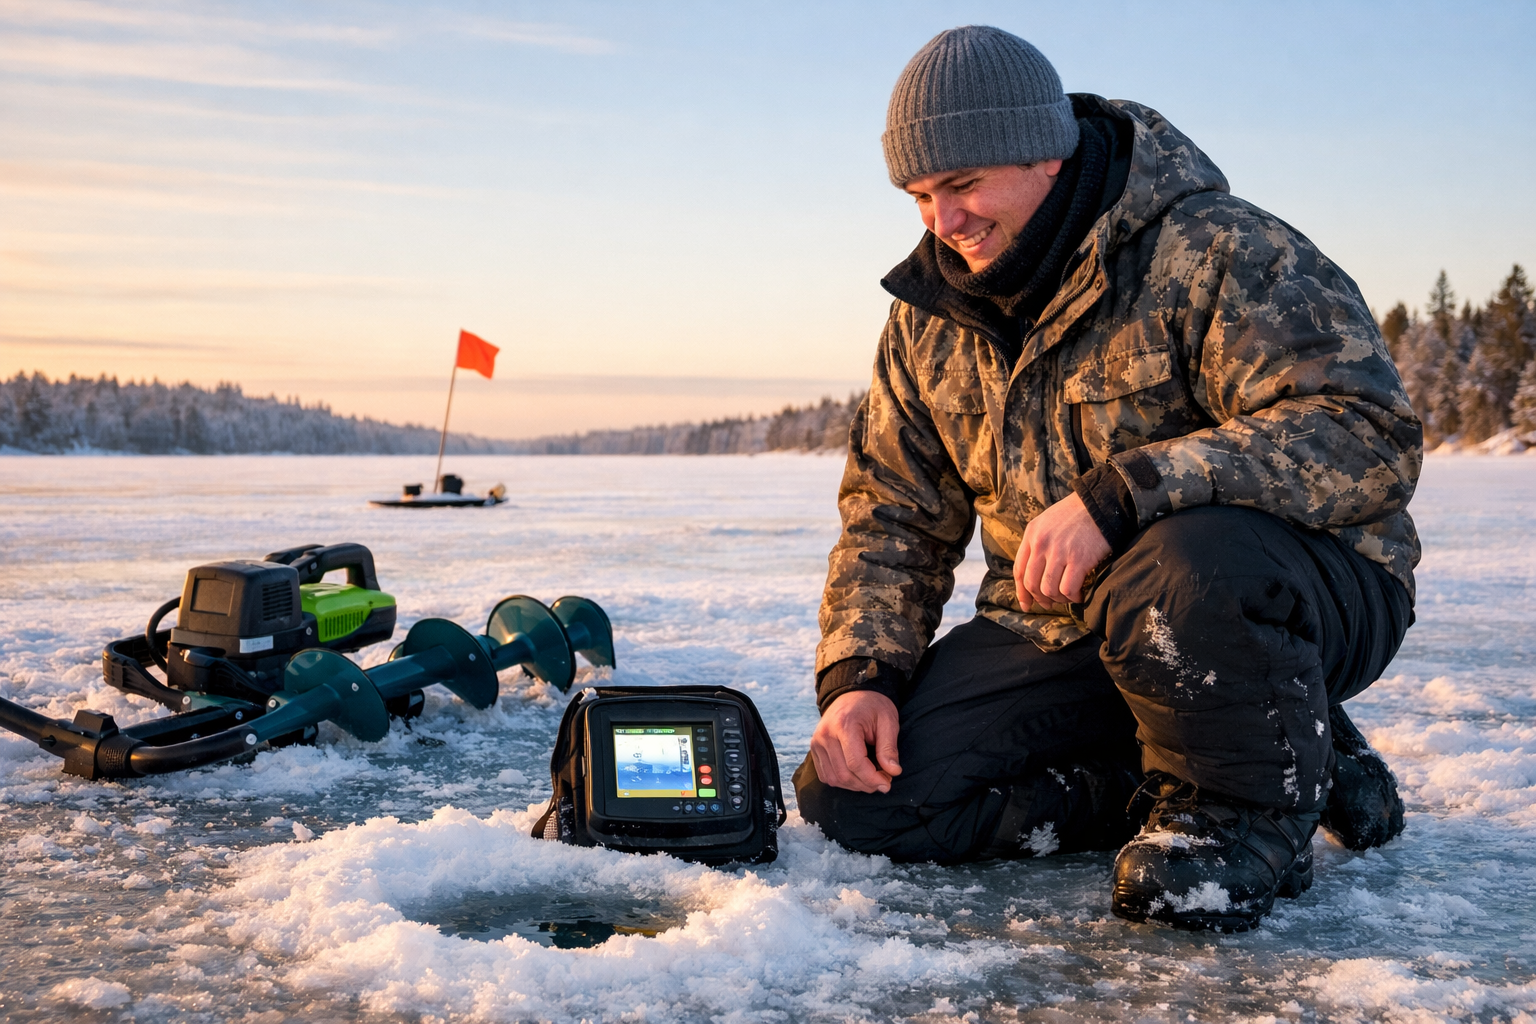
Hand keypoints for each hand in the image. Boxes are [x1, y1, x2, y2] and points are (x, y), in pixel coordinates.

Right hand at [809, 690, 901, 792]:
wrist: (854, 694)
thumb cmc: (873, 706)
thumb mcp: (888, 721)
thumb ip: (889, 747)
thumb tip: (893, 772)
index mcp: (844, 725)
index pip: (855, 763)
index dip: (872, 779)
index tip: (887, 783)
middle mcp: (825, 734)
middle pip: (844, 774)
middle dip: (866, 784)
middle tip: (883, 780)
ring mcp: (817, 742)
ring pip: (833, 778)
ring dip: (854, 785)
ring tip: (870, 778)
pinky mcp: (814, 748)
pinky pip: (825, 775)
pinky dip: (842, 781)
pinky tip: (856, 775)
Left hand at [1014, 492, 1111, 610]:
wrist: (1100, 504)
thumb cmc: (1076, 514)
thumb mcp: (1047, 522)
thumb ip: (1038, 543)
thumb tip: (1035, 573)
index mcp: (1031, 534)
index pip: (1019, 570)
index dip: (1021, 592)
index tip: (1026, 604)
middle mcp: (1041, 544)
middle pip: (1032, 583)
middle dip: (1040, 599)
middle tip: (1051, 604)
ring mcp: (1059, 552)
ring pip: (1049, 589)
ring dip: (1059, 598)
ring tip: (1068, 596)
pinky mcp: (1078, 559)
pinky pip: (1068, 589)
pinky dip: (1073, 596)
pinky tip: (1079, 594)